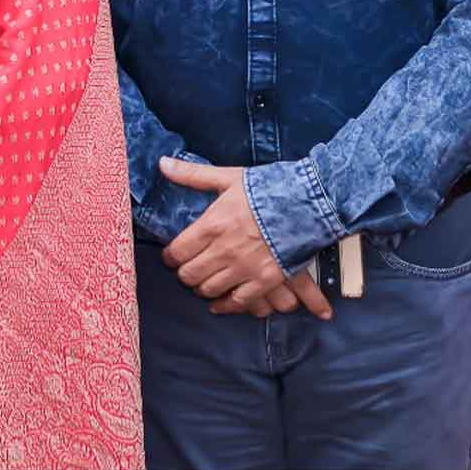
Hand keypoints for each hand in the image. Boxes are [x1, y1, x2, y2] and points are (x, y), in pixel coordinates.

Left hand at [159, 158, 327, 317]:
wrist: (308, 203)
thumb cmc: (267, 189)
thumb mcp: (228, 178)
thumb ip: (193, 175)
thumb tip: (162, 163)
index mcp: (212, 225)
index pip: (177, 251)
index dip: (171, 256)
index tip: (172, 256)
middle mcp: (224, 250)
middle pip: (189, 275)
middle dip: (185, 273)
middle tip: (188, 268)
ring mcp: (244, 268)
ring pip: (209, 290)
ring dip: (203, 287)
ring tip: (204, 281)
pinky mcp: (264, 281)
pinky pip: (237, 302)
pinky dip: (226, 305)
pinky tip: (219, 304)